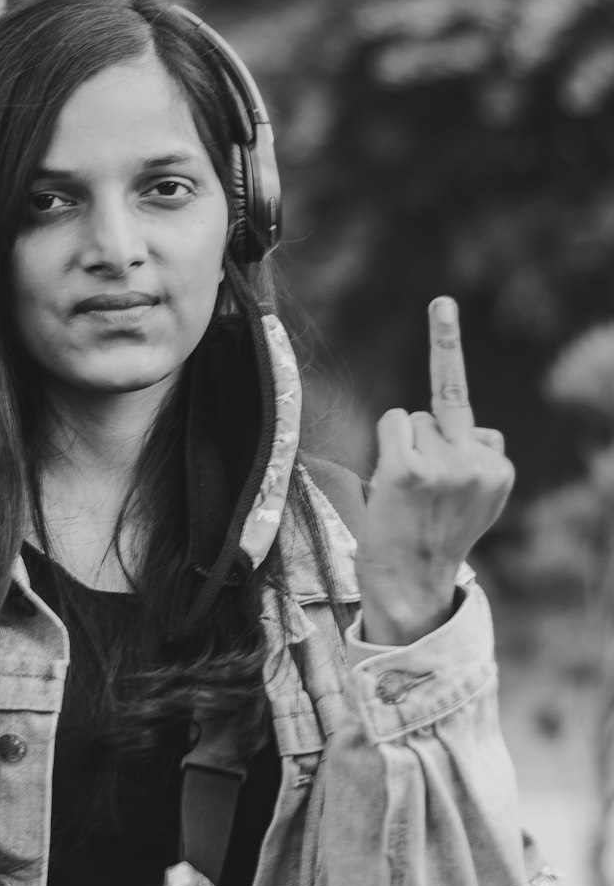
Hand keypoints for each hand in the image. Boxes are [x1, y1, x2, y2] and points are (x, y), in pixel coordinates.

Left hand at [355, 297, 513, 645]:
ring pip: (413, 418)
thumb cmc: (431, 534)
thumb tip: (470, 420)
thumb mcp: (473, 496)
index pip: (474, 419)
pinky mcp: (409, 470)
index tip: (439, 302)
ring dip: (403, 447)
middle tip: (422, 491)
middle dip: (425, 438)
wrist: (411, 582)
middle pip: (443, 410)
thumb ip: (472, 454)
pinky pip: (392, 424)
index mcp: (499, 469)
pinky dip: (386, 446)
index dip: (449, 367)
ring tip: (407, 495)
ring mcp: (445, 465)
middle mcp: (480, 462)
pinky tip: (393, 487)